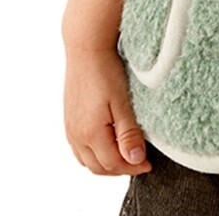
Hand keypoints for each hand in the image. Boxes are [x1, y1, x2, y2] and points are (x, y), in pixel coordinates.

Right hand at [64, 47, 150, 175]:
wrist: (87, 49)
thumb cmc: (106, 71)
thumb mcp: (123, 102)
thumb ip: (129, 133)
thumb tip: (136, 160)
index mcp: (90, 133)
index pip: (113, 164)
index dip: (133, 167)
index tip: (149, 164)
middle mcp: (76, 135)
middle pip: (99, 167)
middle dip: (120, 169)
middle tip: (139, 162)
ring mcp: (70, 129)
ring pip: (87, 161)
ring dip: (106, 164)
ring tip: (125, 155)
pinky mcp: (69, 120)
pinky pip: (79, 149)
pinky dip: (94, 154)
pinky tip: (107, 145)